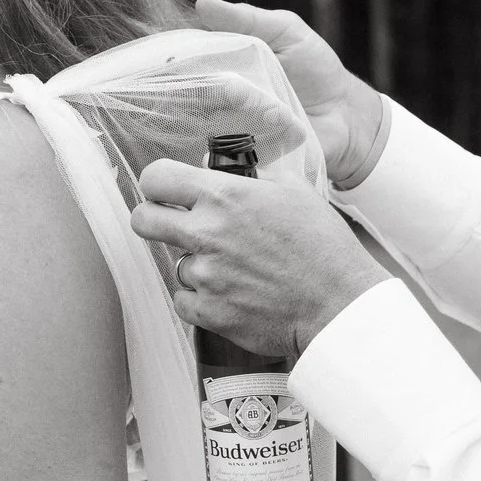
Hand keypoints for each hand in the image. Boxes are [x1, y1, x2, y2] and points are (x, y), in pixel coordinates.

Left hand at [130, 157, 389, 356]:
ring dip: (197, 266)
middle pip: (143, 220)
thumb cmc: (323, 246)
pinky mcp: (209, 313)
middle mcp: (208, 234)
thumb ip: (249, 175)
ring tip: (236, 270)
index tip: (165, 192)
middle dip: (153, 219)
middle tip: (173, 226)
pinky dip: (203, 300)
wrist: (338, 303)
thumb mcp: (294, 191)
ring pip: (176, 265)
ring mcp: (206, 276)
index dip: (157, 184)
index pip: (156, 178)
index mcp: (226, 197)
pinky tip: (233, 294)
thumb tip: (209, 167)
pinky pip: (185, 301)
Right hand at [191, 0, 390, 189]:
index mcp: (223, 61)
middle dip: (197, 85)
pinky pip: (219, 150)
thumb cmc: (316, 69)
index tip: (172, 57)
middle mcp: (217, 94)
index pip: (185, 57)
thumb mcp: (286, 32)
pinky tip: (241, 133)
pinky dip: (226, 142)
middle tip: (224, 83)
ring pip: (200, 119)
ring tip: (248, 105)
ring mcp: (225, 125)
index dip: (175, 57)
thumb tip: (203, 3)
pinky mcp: (238, 154)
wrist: (347, 117)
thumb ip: (247, 19)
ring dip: (219, 111)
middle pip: (187, 89)